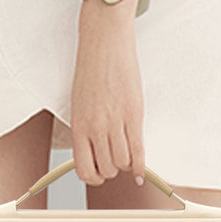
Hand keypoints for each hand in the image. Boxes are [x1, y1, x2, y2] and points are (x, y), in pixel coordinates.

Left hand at [70, 0, 145, 186]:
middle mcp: (95, 127)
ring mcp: (115, 122)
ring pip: (123, 163)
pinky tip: (142, 171)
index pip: (84, 169)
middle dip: (112, 170)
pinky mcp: (134, 114)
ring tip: (128, 156)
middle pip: (107, 168)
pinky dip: (142, 165)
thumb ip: (86, 128)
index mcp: (78, 126)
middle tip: (116, 161)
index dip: (94, 177)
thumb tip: (95, 150)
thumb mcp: (79, 103)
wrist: (104, 44)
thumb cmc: (91, 71)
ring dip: (127, 165)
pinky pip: (138, 150)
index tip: (100, 173)